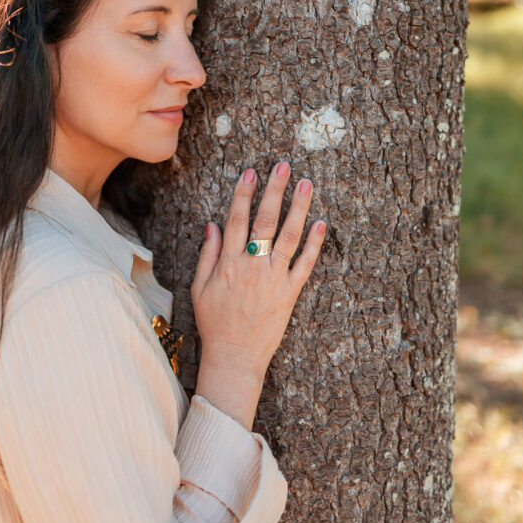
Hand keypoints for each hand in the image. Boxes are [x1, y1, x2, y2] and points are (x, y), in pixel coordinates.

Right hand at [191, 162, 325, 382]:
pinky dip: (315, 244)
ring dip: (299, 208)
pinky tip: (322, 223)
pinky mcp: (290, 293)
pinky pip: (305, 264)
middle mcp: (252, 266)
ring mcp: (274, 278)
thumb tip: (212, 224)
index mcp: (229, 263)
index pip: (237, 219)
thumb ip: (207, 254)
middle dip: (275, 190)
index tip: (251, 172)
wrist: (234, 357)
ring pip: (289, 236)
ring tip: (307, 184)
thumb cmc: (214, 323)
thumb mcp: (200, 287)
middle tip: (284, 165)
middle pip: (266, 220)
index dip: (244, 193)